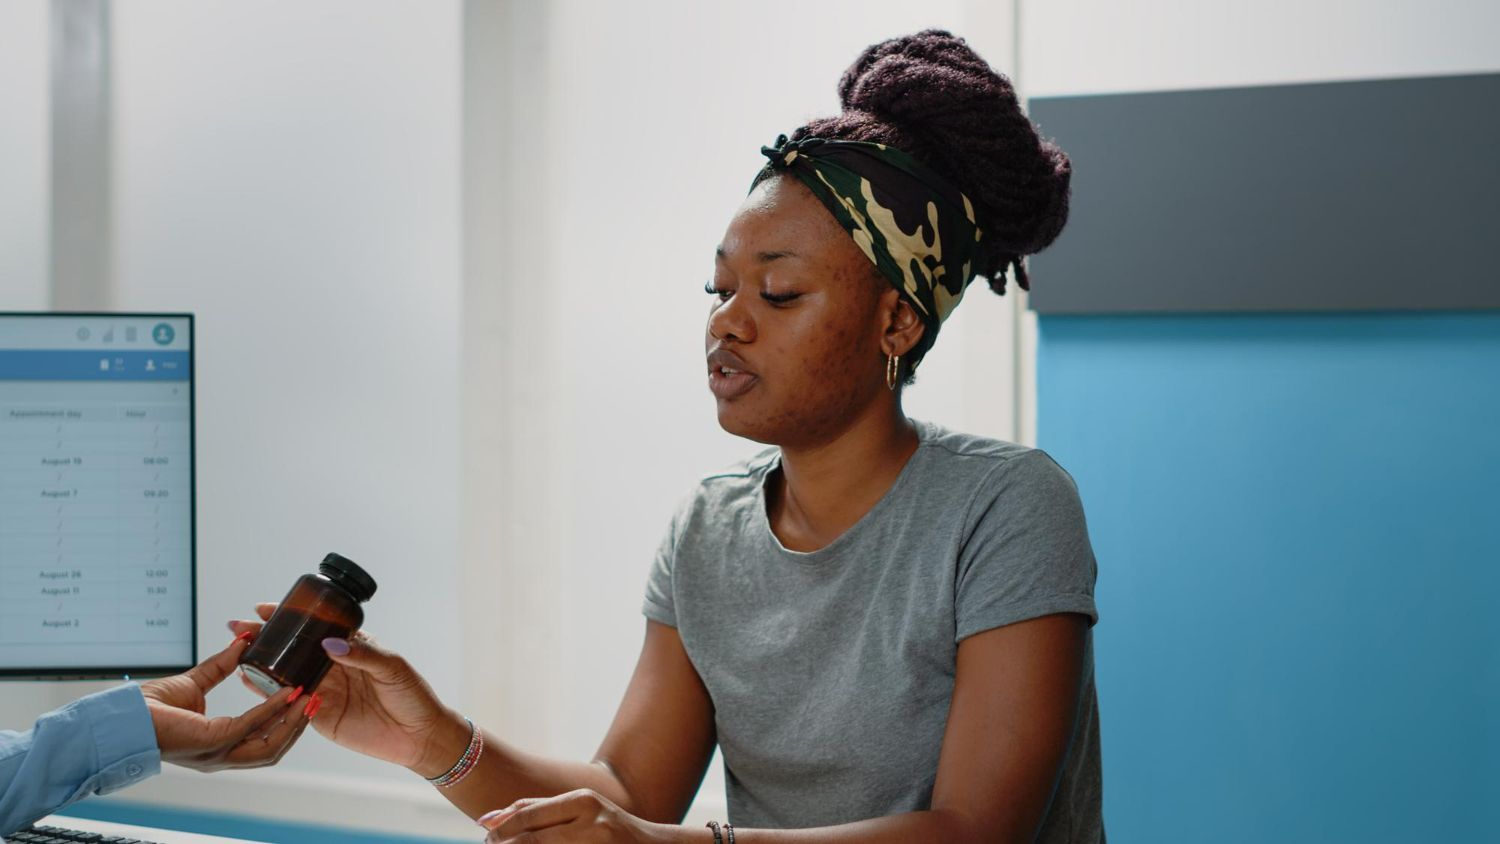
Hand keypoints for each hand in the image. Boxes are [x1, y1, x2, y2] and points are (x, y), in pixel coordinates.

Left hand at [139, 633, 311, 771]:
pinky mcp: (212, 741)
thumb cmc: (149, 709)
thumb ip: (221, 666)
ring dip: (293, 721)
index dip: (286, 722)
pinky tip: (286, 692)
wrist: (122, 719)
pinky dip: (273, 708)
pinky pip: (252, 724)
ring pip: (270, 746)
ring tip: (308, 697)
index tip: (304, 698)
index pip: (262, 741)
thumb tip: (242, 641)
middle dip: (298, 725)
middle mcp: (221, 757)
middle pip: (273, 749)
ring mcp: (218, 753)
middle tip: (316, 699)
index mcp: (219, 746)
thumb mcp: (196, 682)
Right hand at [229, 603, 462, 774]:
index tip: (264, 609)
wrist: (419, 736)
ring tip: (238, 650)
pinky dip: (269, 692)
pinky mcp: (319, 715)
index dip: (291, 618)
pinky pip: (290, 701)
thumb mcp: (392, 668)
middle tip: (239, 626)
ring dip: (263, 662)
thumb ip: (362, 655)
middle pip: (295, 648)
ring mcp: (325, 690)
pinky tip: (249, 679)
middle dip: (267, 637)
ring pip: (288, 672)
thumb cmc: (412, 696)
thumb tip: (329, 644)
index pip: (317, 628)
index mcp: (352, 647)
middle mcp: (334, 666)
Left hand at [480, 790, 677, 843]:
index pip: (529, 816)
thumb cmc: (607, 829)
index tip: (487, 838)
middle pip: (532, 839)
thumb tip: (488, 819)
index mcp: (582, 801)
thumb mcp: (578, 811)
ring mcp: (597, 843)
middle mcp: (591, 821)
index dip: (502, 830)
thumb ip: (538, 810)